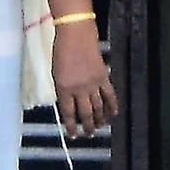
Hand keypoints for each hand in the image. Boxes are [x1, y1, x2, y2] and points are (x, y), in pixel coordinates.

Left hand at [51, 21, 117, 138]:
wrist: (76, 34)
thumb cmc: (61, 50)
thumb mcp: (55, 73)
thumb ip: (62, 90)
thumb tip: (68, 103)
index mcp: (63, 89)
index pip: (68, 113)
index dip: (71, 126)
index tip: (73, 134)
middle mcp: (79, 89)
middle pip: (85, 113)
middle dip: (88, 126)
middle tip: (89, 134)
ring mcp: (93, 83)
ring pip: (99, 107)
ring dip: (100, 119)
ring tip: (100, 128)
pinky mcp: (103, 76)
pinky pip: (110, 95)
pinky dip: (113, 105)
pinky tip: (114, 114)